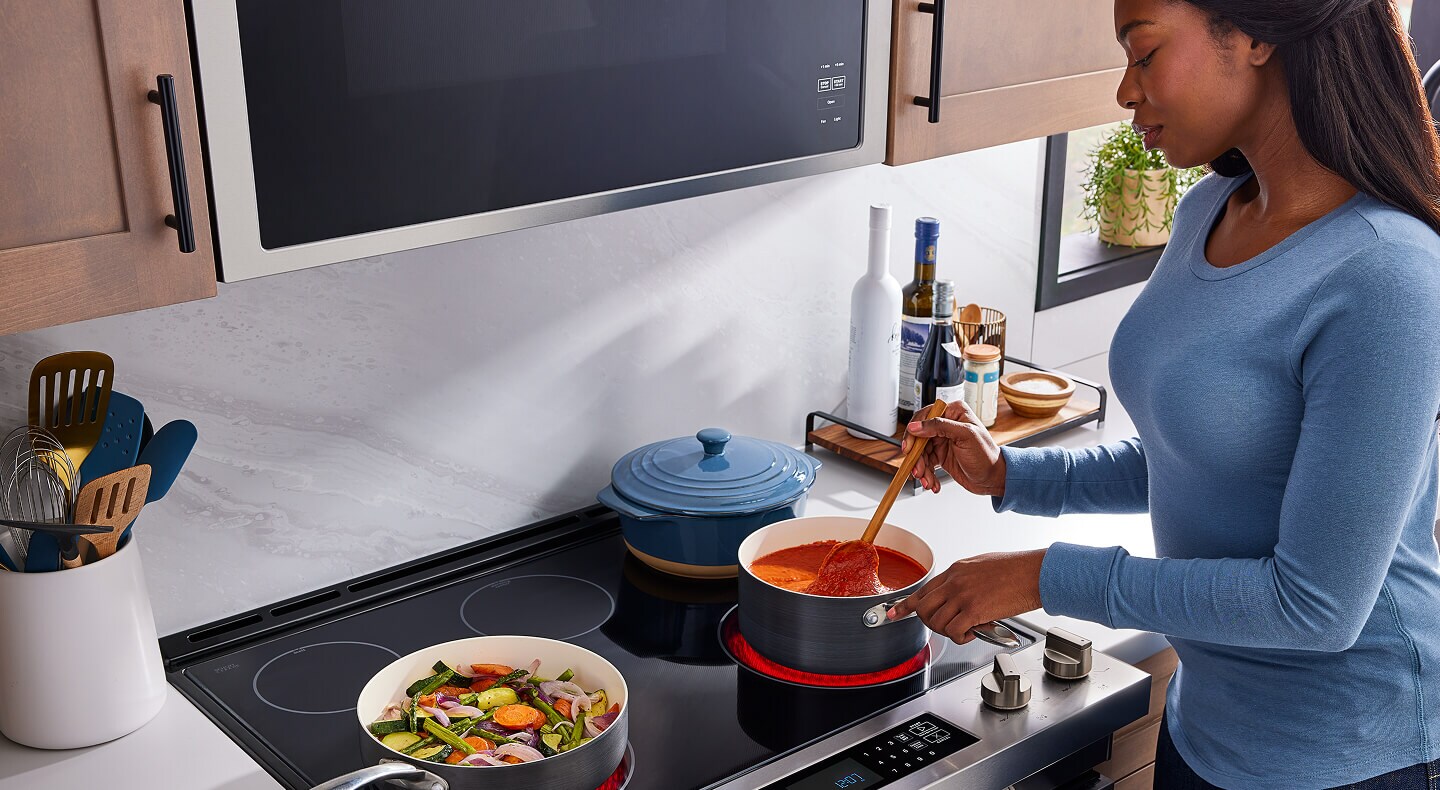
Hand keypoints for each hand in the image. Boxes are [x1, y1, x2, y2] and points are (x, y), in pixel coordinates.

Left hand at [887, 550, 1045, 643]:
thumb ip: (966, 579)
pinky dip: (961, 637)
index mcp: (956, 570)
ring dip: (949, 632)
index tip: (894, 614)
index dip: (906, 605)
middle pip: (924, 609)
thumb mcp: (983, 565)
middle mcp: (955, 582)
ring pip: (937, 622)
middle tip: (948, 628)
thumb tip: (959, 594)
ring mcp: (963, 595)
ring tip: (968, 629)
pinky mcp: (974, 610)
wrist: (1035, 572)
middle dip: (931, 624)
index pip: (923, 590)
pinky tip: (974, 632)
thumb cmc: (1017, 569)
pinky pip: (954, 631)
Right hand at [902, 398, 1005, 494]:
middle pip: (919, 436)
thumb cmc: (987, 455)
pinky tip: (932, 483)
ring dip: (921, 468)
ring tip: (927, 480)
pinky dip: (927, 474)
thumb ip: (939, 427)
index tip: (909, 446)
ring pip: (920, 452)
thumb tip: (916, 426)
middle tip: (917, 469)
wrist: (993, 478)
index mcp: (954, 412)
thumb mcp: (965, 436)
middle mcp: (946, 424)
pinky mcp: (940, 455)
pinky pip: (926, 463)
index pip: (925, 416)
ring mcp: (942, 440)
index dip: (914, 432)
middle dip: (917, 456)